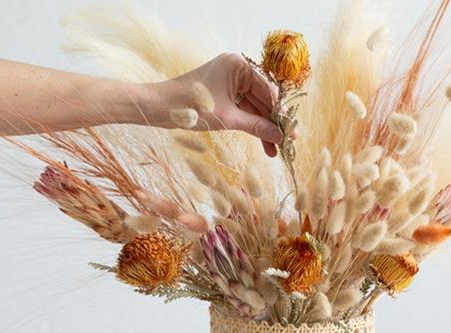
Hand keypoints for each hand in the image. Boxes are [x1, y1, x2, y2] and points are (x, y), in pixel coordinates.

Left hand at [151, 53, 283, 156]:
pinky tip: (262, 142)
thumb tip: (279, 136)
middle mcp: (236, 70)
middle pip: (262, 100)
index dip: (280, 114)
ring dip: (262, 128)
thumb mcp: (228, 119)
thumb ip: (256, 127)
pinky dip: (250, 126)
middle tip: (286, 144)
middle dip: (272, 124)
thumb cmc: (191, 107)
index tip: (291, 132)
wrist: (159, 108)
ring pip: (253, 108)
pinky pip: (242, 110)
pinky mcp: (222, 94)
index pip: (268, 91)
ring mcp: (229, 82)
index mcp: (239, 66)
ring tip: (274, 150)